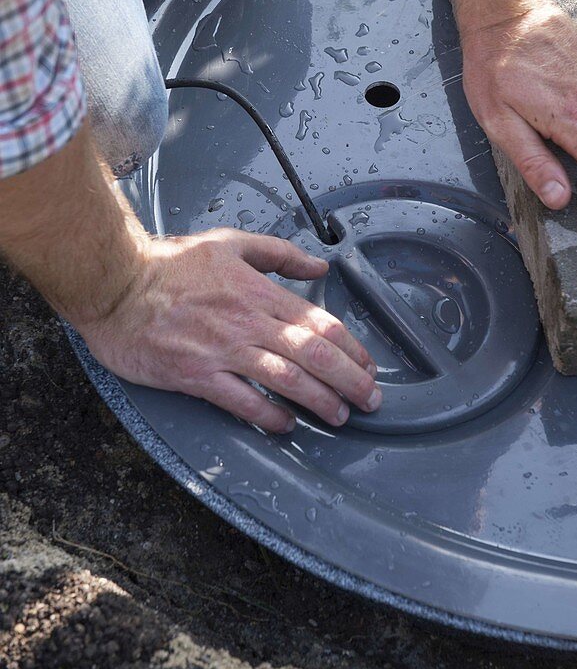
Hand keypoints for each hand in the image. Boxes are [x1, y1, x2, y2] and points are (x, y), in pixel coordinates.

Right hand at [77, 229, 380, 432]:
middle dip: (350, 380)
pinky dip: (268, 415)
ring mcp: (223, 350)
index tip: (367, 366)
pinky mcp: (196, 374)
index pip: (320, 324)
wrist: (113, 282)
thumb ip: (279, 254)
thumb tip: (320, 266)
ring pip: (287, 380)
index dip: (352, 349)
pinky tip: (285, 425)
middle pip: (314, 354)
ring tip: (339, 416)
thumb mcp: (229, 243)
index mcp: (259, 291)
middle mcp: (248, 322)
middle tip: (371, 400)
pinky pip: (241, 401)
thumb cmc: (167, 263)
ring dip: (320, 401)